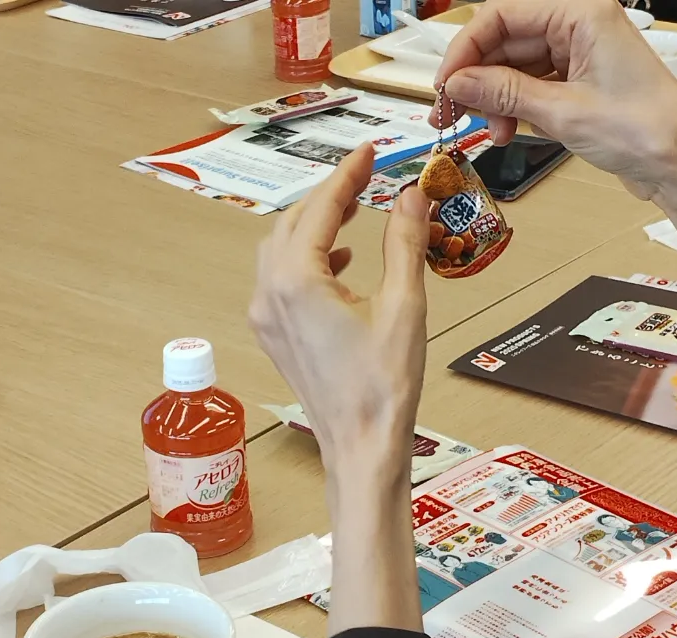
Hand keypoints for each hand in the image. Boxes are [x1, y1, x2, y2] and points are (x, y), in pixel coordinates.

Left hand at [249, 144, 429, 480]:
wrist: (360, 446)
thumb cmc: (382, 386)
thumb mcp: (403, 305)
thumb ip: (404, 242)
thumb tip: (411, 196)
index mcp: (296, 281)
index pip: (321, 209)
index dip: (347, 175)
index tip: (369, 153)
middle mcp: (269, 294)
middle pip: (292, 224)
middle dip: (328, 196)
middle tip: (364, 177)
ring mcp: (266, 318)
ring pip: (281, 250)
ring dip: (315, 226)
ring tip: (354, 211)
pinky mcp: (274, 336)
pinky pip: (280, 280)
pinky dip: (307, 260)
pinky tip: (341, 262)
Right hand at [430, 0, 676, 198]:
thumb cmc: (644, 130)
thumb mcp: (562, 111)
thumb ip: (504, 93)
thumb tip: (458, 84)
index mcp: (582, 15)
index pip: (503, 16)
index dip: (466, 49)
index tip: (445, 83)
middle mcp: (578, 27)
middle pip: (504, 42)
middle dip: (476, 79)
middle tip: (449, 113)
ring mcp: (577, 55)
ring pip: (512, 68)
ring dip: (493, 100)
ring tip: (487, 131)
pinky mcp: (576, 82)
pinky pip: (529, 86)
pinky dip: (512, 109)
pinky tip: (506, 131)